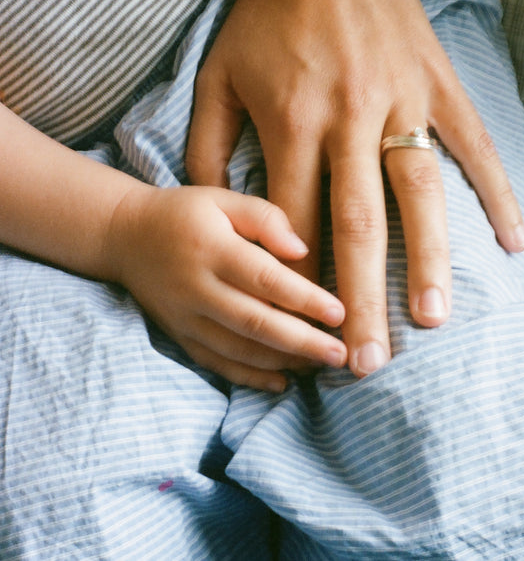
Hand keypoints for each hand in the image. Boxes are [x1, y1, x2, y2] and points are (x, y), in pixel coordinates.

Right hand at [107, 185, 346, 391]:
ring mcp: (186, 317)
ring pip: (239, 349)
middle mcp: (198, 288)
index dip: (305, 300)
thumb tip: (302, 252)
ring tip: (321, 366)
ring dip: (283, 361)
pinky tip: (281, 382)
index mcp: (213, 249)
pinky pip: (216, 363)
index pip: (266, 280)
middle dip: (303, 342)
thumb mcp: (223, 199)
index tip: (340, 314)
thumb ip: (265, 218)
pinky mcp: (179, 335)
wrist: (125, 236)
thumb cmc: (185, 214)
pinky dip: (250, 377)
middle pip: (256, 323)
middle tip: (341, 354)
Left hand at [185, 0, 523, 377]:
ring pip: (421, 191)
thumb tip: (219, 214)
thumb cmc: (263, 18)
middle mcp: (350, 117)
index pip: (297, 219)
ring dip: (430, 258)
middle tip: (367, 361)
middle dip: (361, 297)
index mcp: (293, 120)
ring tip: (434, 318)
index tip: (308, 331)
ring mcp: (402, 101)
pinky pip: (474, 144)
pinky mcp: (439, 84)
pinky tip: (515, 241)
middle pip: (358, 221)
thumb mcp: (217, 78)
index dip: (300, 281)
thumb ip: (210, 150)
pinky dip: (497, 193)